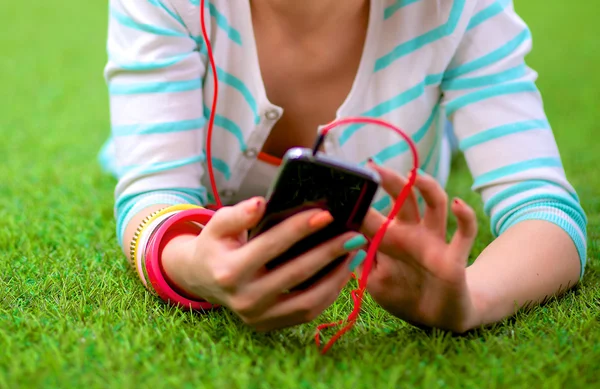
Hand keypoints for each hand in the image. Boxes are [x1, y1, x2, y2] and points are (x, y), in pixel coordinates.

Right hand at [165, 197, 366, 330]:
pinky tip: (343, 272)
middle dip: (329, 253)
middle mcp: (243, 299)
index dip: (300, 228)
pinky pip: (306, 313)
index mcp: (229, 270)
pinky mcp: (269, 326)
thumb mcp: (218, 225)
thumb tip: (260, 204)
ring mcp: (257, 317)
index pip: (271, 245)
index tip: (327, 214)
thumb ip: (238, 214)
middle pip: (296, 274)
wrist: (203, 279)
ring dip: (336, 277)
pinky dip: (329, 293)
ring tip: (354, 253)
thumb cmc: (216, 245)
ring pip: (307, 301)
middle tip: (354, 235)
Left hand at [360, 163, 479, 332]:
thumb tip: (338, 238)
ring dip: (428, 187)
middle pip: (404, 198)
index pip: (372, 213)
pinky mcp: (454, 257)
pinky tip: (459, 205)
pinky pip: (465, 234)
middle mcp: (412, 233)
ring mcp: (434, 241)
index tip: (345, 182)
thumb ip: (359, 260)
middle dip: (391, 181)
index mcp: (389, 238)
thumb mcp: (374, 279)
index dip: (359, 200)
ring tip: (417, 175)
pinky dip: (465, 217)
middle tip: (374, 166)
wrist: (435, 319)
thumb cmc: (402, 294)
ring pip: (435, 205)